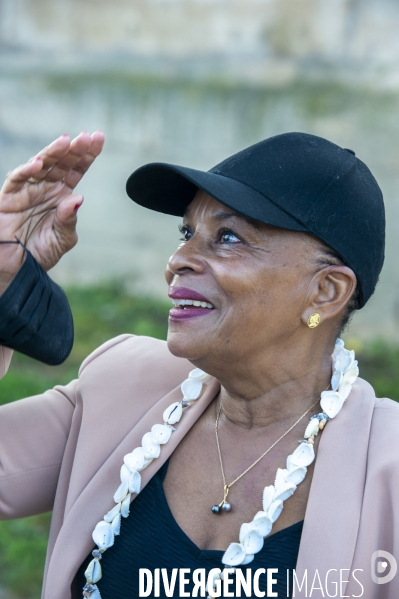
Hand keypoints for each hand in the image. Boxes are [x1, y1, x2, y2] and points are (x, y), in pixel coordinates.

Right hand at [0, 131, 103, 291]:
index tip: (99, 138)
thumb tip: (79, 197)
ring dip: (53, 152)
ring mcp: (27, 190)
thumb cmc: (40, 253)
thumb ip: (70, 219)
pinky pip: (17, 179)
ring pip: (41, 165)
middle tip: (88, 136)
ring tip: (66, 141)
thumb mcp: (63, 238)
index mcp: (62, 195)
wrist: (18, 269)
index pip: (77, 169)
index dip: (88, 154)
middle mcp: (45, 188)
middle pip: (62, 162)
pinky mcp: (9, 197)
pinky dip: (26, 170)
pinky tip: (39, 163)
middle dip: (75, 149)